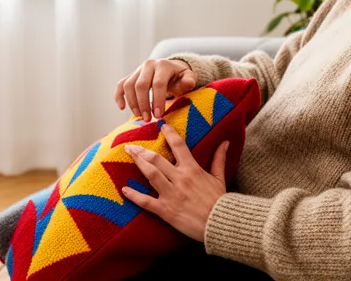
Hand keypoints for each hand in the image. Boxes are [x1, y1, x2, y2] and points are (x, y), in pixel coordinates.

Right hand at [115, 59, 195, 120]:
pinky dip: (119, 96)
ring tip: (140, 116)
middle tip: (148, 119)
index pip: (158, 83)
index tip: (159, 115)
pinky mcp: (131, 76)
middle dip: (143, 104)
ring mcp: (138, 70)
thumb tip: (188, 83)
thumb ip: (188, 81)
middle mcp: (148, 65)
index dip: (158, 100)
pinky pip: (121, 85)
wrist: (171, 69)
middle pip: (141, 85)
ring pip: (129, 85)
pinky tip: (122, 108)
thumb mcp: (188, 77)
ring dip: (132, 103)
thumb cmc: (180, 77)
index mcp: (163, 65)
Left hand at [121, 124, 226, 241]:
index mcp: (192, 169)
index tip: (160, 125)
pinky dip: (134, 195)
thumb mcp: (219, 178)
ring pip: (150, 174)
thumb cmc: (220, 202)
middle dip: (142, 150)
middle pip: (156, 159)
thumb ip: (219, 159)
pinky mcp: (166, 210)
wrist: (220, 223)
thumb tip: (225, 142)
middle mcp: (180, 179)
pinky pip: (146, 201)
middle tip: (131, 145)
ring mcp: (171, 194)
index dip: (168, 133)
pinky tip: (124, 189)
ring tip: (128, 155)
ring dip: (138, 163)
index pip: (178, 145)